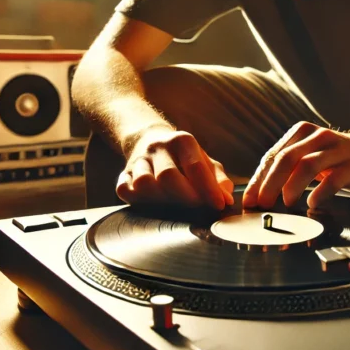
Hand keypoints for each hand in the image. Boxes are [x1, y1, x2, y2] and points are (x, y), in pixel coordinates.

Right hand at [116, 127, 233, 208]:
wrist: (150, 140)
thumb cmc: (184, 157)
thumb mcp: (205, 161)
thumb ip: (218, 181)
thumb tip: (226, 201)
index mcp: (182, 141)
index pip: (195, 167)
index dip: (209, 190)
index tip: (218, 205)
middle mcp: (158, 148)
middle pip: (168, 176)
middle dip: (186, 198)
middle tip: (197, 209)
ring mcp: (138, 161)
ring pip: (143, 184)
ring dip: (161, 200)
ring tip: (173, 206)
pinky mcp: (123, 174)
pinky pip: (124, 190)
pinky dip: (137, 200)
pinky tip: (152, 203)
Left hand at [242, 122, 349, 208]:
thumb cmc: (333, 158)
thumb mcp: (308, 154)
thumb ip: (287, 167)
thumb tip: (259, 192)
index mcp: (301, 132)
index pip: (274, 155)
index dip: (259, 179)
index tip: (249, 200)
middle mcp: (317, 137)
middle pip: (287, 159)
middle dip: (270, 183)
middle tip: (262, 204)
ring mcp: (336, 150)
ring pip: (308, 165)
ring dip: (292, 186)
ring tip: (285, 203)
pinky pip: (333, 179)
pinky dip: (320, 192)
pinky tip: (312, 202)